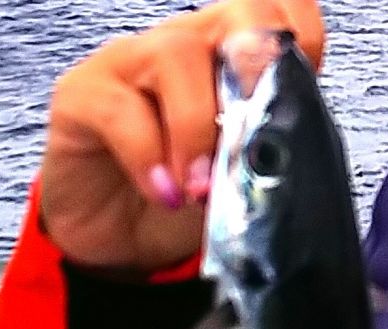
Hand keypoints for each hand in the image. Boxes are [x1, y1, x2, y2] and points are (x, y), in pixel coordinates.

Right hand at [38, 0, 326, 274]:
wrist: (117, 247)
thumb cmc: (181, 206)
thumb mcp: (240, 185)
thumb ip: (267, 160)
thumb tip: (294, 159)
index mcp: (232, 60)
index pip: (279, 11)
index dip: (301, 39)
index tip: (305, 94)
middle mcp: (185, 46)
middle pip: (240, 12)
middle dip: (259, 66)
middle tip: (256, 134)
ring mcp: (131, 62)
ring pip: (177, 53)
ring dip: (197, 128)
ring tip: (200, 188)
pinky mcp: (83, 95)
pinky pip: (120, 107)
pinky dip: (149, 157)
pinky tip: (164, 193)